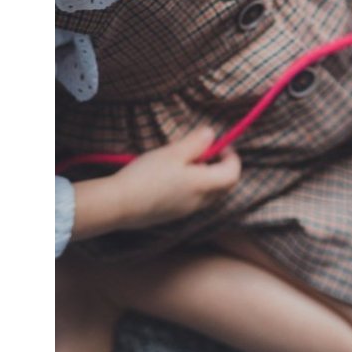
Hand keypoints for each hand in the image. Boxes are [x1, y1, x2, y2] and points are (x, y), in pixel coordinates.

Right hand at [114, 127, 241, 229]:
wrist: (118, 204)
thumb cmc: (146, 176)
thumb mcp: (172, 153)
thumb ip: (196, 143)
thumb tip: (212, 134)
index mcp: (203, 185)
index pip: (233, 174)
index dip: (232, 158)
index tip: (221, 146)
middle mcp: (199, 202)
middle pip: (224, 186)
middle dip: (221, 168)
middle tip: (206, 153)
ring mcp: (186, 211)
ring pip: (208, 194)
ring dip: (206, 178)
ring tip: (185, 164)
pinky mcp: (172, 216)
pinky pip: (193, 201)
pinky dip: (193, 188)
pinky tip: (172, 178)